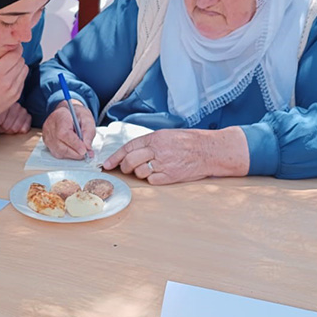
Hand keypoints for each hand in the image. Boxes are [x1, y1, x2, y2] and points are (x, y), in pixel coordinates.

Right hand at [0, 46, 28, 135]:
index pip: (14, 55)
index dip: (15, 48)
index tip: (11, 47)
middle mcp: (7, 82)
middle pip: (21, 61)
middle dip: (16, 56)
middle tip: (8, 56)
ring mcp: (14, 90)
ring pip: (25, 69)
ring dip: (19, 65)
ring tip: (10, 66)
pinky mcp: (17, 95)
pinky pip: (23, 79)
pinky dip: (19, 74)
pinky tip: (10, 76)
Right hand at [41, 100, 95, 158]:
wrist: (67, 112)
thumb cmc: (77, 115)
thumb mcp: (87, 118)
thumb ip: (88, 132)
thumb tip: (87, 147)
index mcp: (59, 116)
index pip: (64, 134)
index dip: (74, 144)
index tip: (84, 150)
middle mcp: (50, 126)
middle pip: (60, 145)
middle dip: (75, 152)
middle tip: (86, 154)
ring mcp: (47, 135)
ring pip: (58, 151)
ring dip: (72, 155)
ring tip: (81, 151)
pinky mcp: (47, 143)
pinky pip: (57, 153)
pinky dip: (67, 155)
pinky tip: (74, 151)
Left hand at [102, 127, 248, 184]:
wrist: (209, 150)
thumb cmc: (189, 142)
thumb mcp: (167, 135)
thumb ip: (150, 143)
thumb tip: (131, 152)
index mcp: (155, 138)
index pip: (128, 147)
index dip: (115, 157)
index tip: (107, 164)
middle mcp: (157, 150)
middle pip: (130, 161)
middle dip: (125, 167)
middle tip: (128, 168)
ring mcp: (164, 164)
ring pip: (140, 173)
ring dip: (140, 173)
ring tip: (149, 169)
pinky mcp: (170, 177)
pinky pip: (152, 181)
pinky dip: (152, 179)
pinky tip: (160, 174)